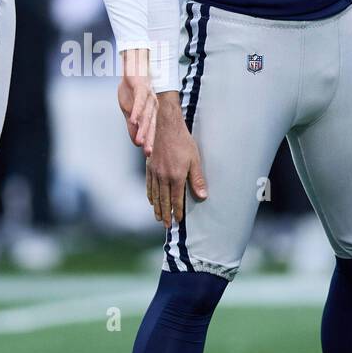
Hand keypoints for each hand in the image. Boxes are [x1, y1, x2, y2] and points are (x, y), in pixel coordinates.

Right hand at [118, 47, 156, 156]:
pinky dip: (136, 111)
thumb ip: (132, 124)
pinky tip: (133, 120)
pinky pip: (140, 101)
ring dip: (142, 128)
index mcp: (149, 110)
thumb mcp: (128, 109)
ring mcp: (148, 96)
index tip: (148, 156)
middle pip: (151, 124)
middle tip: (148, 153)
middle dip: (149, 139)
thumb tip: (135, 141)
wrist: (132, 65)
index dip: (150, 142)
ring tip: (139, 141)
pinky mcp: (141, 87)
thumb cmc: (131, 87)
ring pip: (146, 115)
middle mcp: (152, 104)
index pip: (150, 129)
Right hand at [146, 92, 207, 224]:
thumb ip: (197, 179)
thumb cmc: (183, 142)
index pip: (176, 199)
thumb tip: (202, 196)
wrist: (166, 126)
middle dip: (165, 214)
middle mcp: (163, 177)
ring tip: (158, 217)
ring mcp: (154, 172)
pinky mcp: (149, 166)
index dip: (177, 211)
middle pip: (163, 200)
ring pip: (155, 195)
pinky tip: (151, 201)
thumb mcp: (195, 160)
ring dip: (157, 208)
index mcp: (176, 176)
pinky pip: (149, 185)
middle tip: (166, 225)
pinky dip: (150, 195)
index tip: (178, 221)